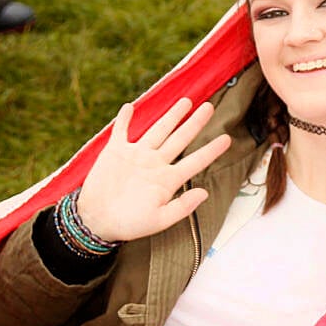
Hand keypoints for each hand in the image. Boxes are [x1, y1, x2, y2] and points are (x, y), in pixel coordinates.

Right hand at [76, 98, 230, 241]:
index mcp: (168, 179)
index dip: (212, 150)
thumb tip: (204, 193)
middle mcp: (155, 163)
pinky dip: (125, 119)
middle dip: (195, 122)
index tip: (228, 139)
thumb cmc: (129, 224)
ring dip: (171, 115)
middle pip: (180, 138)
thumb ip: (182, 207)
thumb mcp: (159, 220)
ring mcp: (136, 155)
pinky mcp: (115, 152)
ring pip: (158, 129)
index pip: (195, 161)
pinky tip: (130, 107)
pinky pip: (121, 131)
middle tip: (209, 107)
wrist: (97, 221)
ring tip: (185, 101)